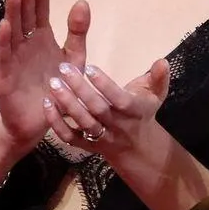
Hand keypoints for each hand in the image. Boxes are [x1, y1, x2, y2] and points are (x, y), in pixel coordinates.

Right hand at [0, 0, 88, 149]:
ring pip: (12, 32)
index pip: (40, 13)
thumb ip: (78, 33)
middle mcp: (26, 45)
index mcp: (42, 39)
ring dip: (12, 13)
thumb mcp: (74, 59)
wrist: (39, 121)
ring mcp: (13, 58)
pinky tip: (4, 26)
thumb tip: (82, 1)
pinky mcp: (4, 75)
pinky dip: (4, 41)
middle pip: (24, 18)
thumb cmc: (56, 88)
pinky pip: (4, 56)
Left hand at [44, 56, 170, 158]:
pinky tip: (47, 104)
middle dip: (80, 89)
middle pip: (97, 109)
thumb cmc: (143, 113)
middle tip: (64, 68)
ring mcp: (101, 137)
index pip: (119, 99)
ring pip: (82, 123)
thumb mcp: (156, 95)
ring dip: (67, 104)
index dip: (104, 84)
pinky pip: (70, 137)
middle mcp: (117, 126)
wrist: (137, 148)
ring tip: (53, 84)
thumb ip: (159, 77)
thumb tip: (161, 61)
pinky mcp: (86, 146)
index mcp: (134, 111)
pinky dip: (57, 123)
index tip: (89, 67)